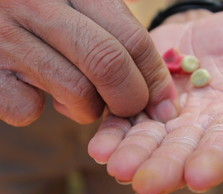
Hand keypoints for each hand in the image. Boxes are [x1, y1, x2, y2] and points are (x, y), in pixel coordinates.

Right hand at [0, 0, 176, 125]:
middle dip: (131, 99)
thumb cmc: (37, 4)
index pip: (132, 38)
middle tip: (131, 109)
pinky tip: (33, 92)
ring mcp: (5, 36)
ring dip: (87, 108)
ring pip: (76, 92)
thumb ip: (109, 15)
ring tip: (79, 96)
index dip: (154, 77)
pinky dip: (36, 110)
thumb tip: (155, 71)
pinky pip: (26, 109)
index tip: (165, 103)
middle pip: (109, 64)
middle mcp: (37, 4)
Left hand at [88, 11, 222, 193]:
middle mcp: (198, 126)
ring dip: (134, 155)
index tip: (200, 176)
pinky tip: (100, 145)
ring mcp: (166, 116)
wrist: (204, 28)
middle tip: (147, 184)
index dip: (215, 159)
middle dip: (166, 166)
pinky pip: (124, 121)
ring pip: (150, 141)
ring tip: (118, 167)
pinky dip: (113, 134)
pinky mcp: (138, 101)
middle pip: (182, 150)